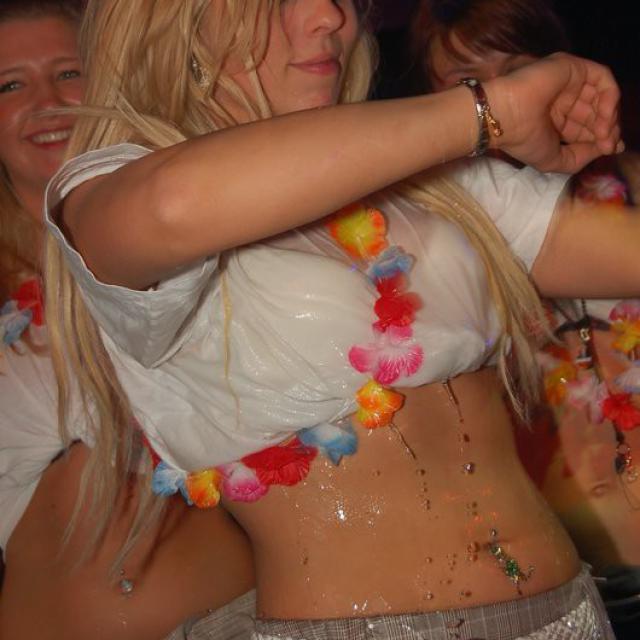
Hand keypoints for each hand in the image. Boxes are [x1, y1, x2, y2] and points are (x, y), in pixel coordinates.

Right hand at [486, 53, 621, 172]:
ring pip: (601, 96)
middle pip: (596, 112)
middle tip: (609, 144)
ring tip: (604, 133)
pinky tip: (605, 115)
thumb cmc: (523, 140)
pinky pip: (602, 78)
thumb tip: (607, 147)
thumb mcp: (555, 160)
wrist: (504, 117)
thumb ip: (582, 157)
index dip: (601, 139)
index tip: (609, 150)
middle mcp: (563, 101)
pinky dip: (610, 96)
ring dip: (609, 116)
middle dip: (607, 130)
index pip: (586, 127)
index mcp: (554, 121)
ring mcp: (568, 83)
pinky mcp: (573, 68)